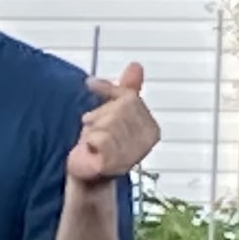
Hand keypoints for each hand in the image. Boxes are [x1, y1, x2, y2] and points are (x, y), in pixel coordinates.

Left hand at [70, 63, 158, 188]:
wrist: (87, 173)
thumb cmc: (99, 145)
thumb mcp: (113, 112)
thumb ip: (126, 89)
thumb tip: (136, 65)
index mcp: (151, 128)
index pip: (129, 98)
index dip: (109, 91)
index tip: (92, 85)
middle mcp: (147, 142)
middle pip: (119, 109)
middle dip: (100, 114)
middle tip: (94, 128)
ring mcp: (132, 154)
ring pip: (107, 123)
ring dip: (92, 130)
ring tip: (92, 141)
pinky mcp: (114, 164)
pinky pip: (98, 139)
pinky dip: (88, 142)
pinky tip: (91, 151)